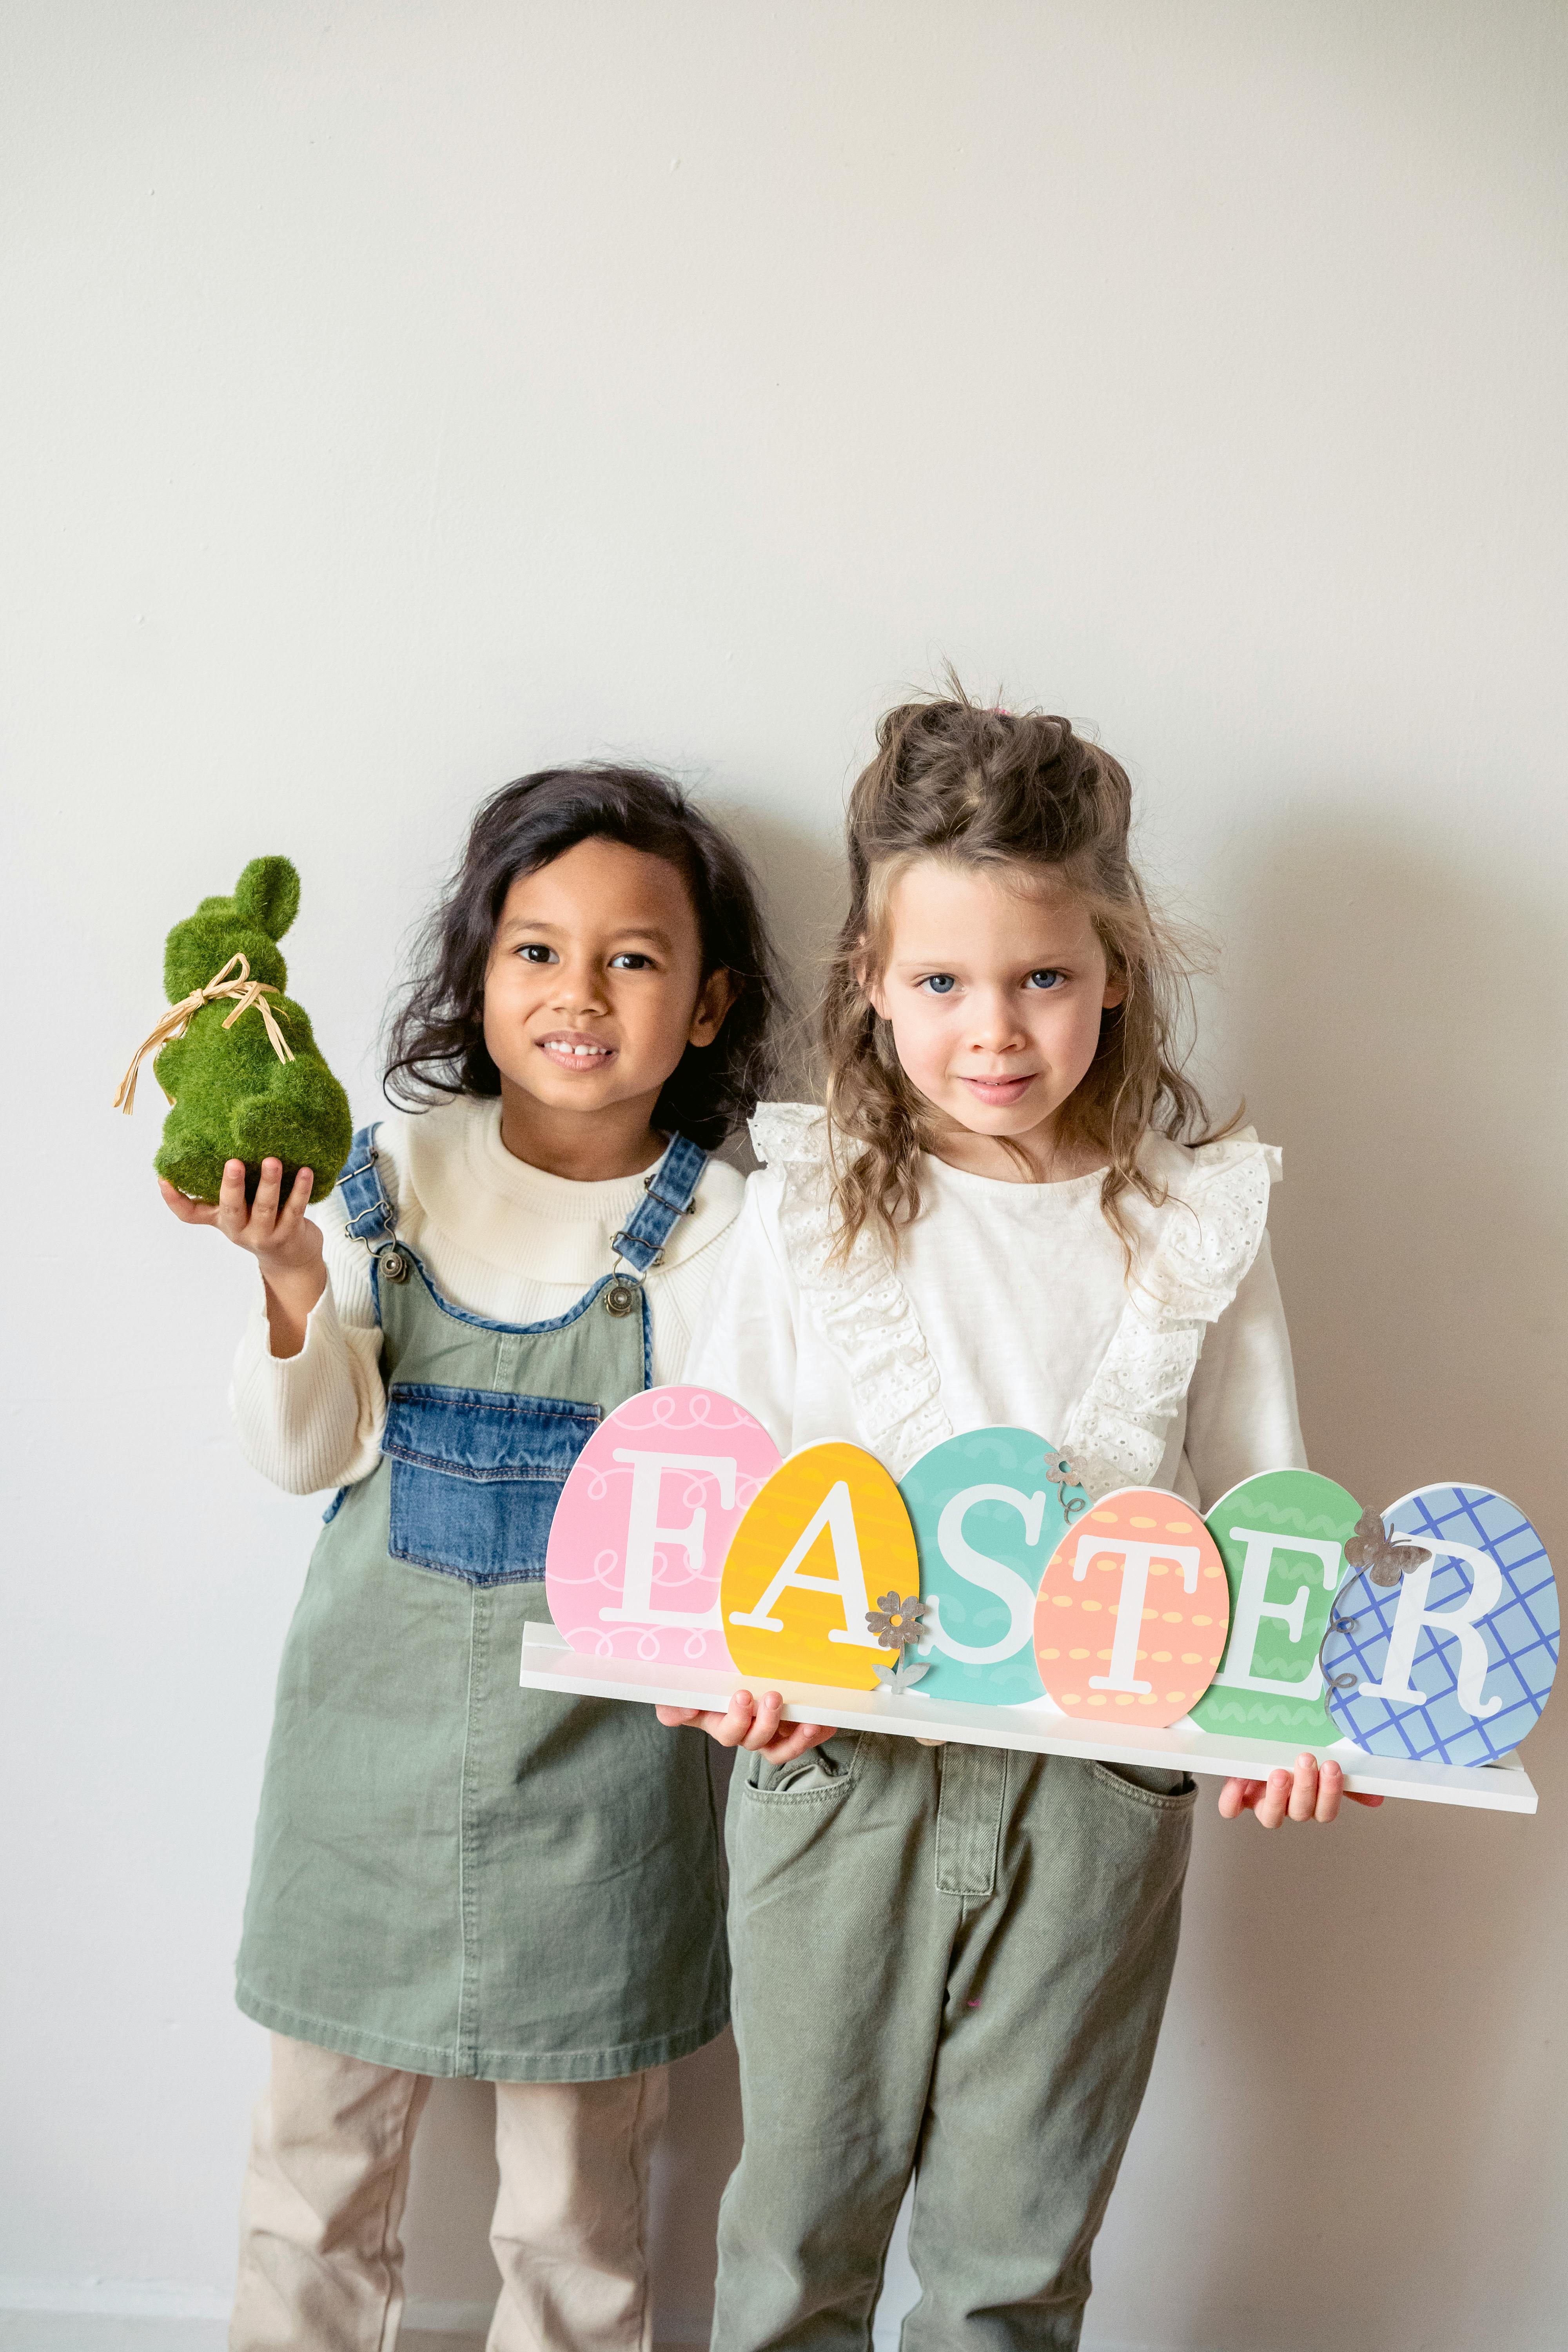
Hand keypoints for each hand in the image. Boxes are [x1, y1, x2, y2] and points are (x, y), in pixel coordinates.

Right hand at [160, 1157, 325, 1355]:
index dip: (174, 1200)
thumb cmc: (261, 1224)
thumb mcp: (237, 1212)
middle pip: (231, 1209)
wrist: (292, 1261)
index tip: (163, 1179)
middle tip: (233, 1162)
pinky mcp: (290, 1234)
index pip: (190, 1215)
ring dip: (269, 1184)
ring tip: (272, 1161)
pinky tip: (306, 1172)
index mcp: (222, 1220)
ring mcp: (265, 1235)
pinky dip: (300, 1191)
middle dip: (232, 1186)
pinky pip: (295, 1210)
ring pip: (266, 1208)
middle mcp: (240, 1230)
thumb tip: (211, 1151)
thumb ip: (225, 1189)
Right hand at [656, 1689, 835, 1765]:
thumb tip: (683, 1709)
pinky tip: (827, 1723)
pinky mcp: (789, 1728)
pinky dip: (817, 1733)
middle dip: (765, 1722)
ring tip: (809, 1722)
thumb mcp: (684, 1689)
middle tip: (773, 1696)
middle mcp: (745, 1732)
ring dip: (796, 1739)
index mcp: (721, 1723)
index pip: (728, 1732)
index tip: (743, 1694)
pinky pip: (803, 1739)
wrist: (734, 1671)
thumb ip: (674, 1703)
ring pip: (781, 1749)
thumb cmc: (705, 1682)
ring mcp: (769, 1732)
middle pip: (755, 1740)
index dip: (736, 1720)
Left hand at [1217, 1752, 1383, 1826]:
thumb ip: (1346, 1780)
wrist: (1254, 1747)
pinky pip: (1230, 1809)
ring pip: (1270, 1818)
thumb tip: (1377, 1797)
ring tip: (1280, 1773)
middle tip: (1307, 1760)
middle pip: (1300, 1812)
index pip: (1325, 1811)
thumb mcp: (1320, 1763)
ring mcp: (1261, 1805)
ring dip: (1277, 1797)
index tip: (1333, 1766)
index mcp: (1310, 1802)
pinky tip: (1241, 1780)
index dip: (1330, 1793)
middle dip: (1306, 1787)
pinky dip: (1233, 1798)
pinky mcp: (1236, 1798)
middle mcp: (1287, 1808)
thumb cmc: (1292, 1756)